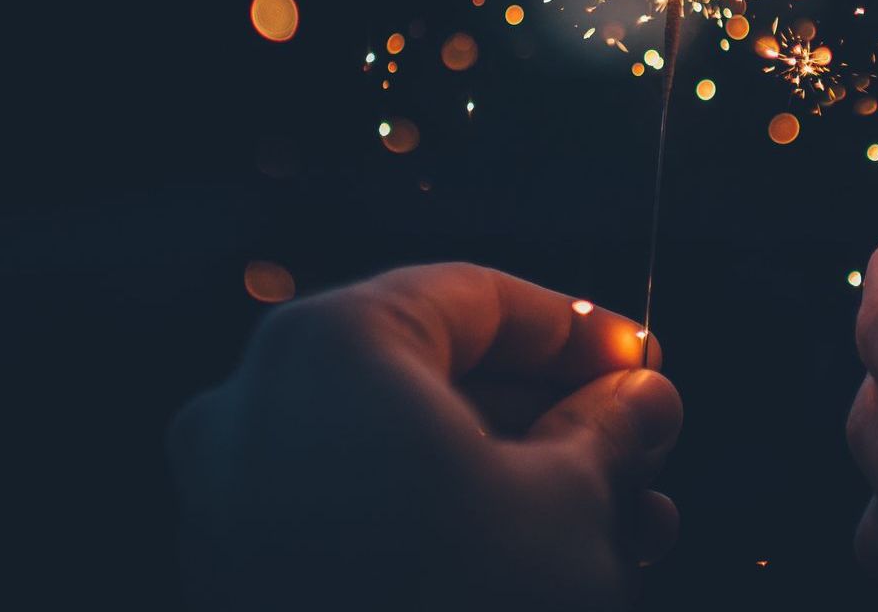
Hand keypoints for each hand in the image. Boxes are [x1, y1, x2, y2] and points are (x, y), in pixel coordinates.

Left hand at [169, 263, 681, 610]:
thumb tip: (642, 399)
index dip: (577, 329)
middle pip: (436, 377)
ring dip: (516, 480)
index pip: (474, 297)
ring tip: (622, 524)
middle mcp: (257, 407)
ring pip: (403, 455)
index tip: (643, 362)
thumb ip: (610, 431)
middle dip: (554, 417)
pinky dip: (446, 524)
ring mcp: (234, 500)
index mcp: (331, 349)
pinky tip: (544, 565)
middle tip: (640, 448)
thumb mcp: (571, 507)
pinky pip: (360, 517)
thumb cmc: (458, 609)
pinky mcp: (241, 578)